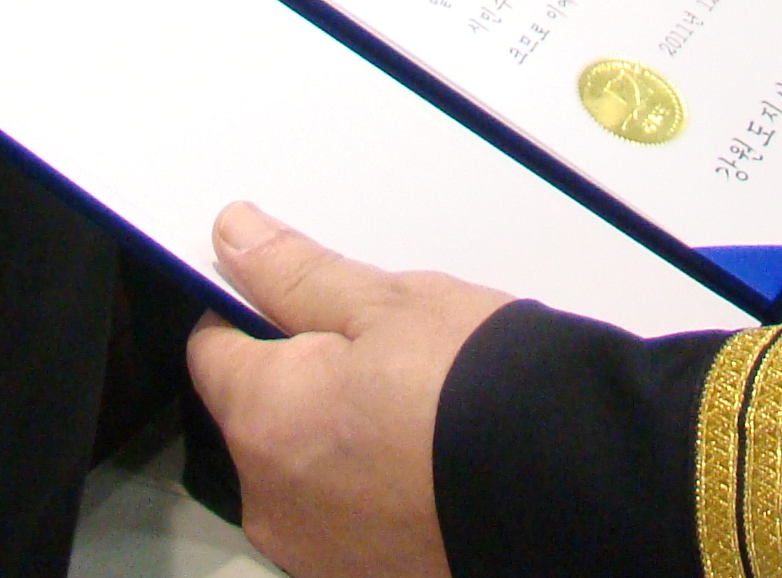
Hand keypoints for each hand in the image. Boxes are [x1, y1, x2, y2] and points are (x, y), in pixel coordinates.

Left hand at [188, 202, 508, 576]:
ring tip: (415, 411)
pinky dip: (371, 490)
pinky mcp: (365, 577)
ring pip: (303, 470)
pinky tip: (426, 465)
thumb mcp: (388, 303)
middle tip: (382, 353)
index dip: (250, 312)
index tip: (298, 300)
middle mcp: (272, 499)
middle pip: (258, 417)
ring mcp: (317, 552)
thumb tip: (234, 237)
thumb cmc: (478, 390)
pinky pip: (344, 518)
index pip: (211, 350)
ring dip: (337, 441)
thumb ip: (296, 274)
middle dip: (303, 382)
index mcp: (263, 419)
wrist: (570, 486)